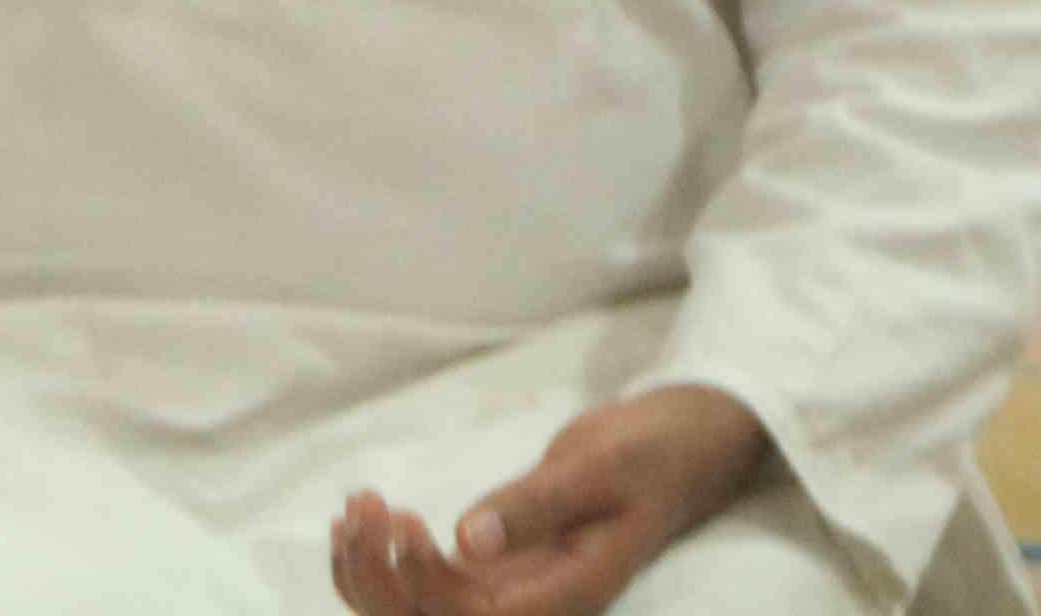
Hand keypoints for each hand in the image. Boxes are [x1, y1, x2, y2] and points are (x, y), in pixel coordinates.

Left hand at [330, 387, 771, 615]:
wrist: (685, 442)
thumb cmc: (652, 450)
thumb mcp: (597, 465)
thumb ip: (533, 504)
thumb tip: (465, 541)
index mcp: (571, 595)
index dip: (426, 584)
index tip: (405, 519)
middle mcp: (537, 606)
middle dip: (382, 580)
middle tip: (365, 507)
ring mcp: (517, 590)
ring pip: (424, 611)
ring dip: (374, 572)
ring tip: (355, 509)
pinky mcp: (501, 567)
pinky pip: (432, 581)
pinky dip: (390, 554)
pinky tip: (364, 514)